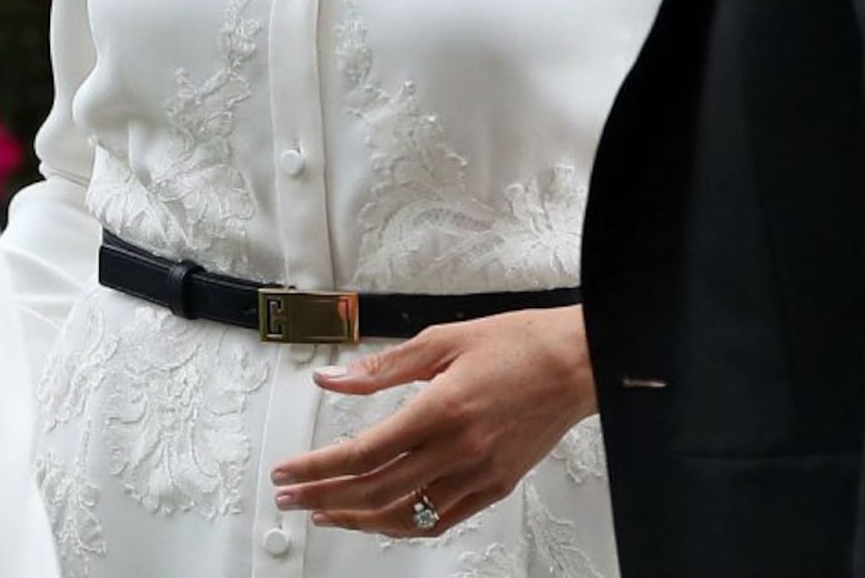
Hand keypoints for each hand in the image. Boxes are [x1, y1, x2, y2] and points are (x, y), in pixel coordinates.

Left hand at [271, 304, 595, 536]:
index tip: (288, 472)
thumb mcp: (443, 340)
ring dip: (357, 519)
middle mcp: (458, 450)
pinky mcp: (495, 487)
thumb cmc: (517, 343)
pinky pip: (438, 521)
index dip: (318, 468)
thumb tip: (332, 379)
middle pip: (374, 491)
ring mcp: (478, 475)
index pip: (364, 453)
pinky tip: (380, 516)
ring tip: (327, 511)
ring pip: (403, 517)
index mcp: (441, 409)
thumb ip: (382, 367)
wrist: (576, 362)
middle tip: (290, 497)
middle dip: (323, 497)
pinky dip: (401, 525)